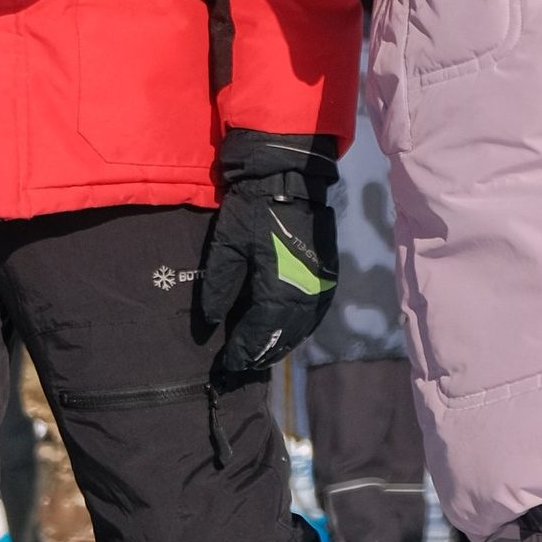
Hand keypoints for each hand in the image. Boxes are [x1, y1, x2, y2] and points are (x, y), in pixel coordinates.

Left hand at [197, 130, 339, 380]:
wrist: (289, 177)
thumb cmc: (252, 209)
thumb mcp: (226, 245)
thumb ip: (219, 287)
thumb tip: (212, 321)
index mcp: (280, 289)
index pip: (260, 331)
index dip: (244, 349)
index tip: (228, 362)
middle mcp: (307, 294)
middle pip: (285, 335)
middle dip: (264, 352)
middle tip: (244, 364)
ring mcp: (323, 284)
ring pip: (304, 327)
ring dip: (284, 343)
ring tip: (264, 354)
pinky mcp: (330, 272)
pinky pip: (317, 312)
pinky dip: (302, 327)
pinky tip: (290, 331)